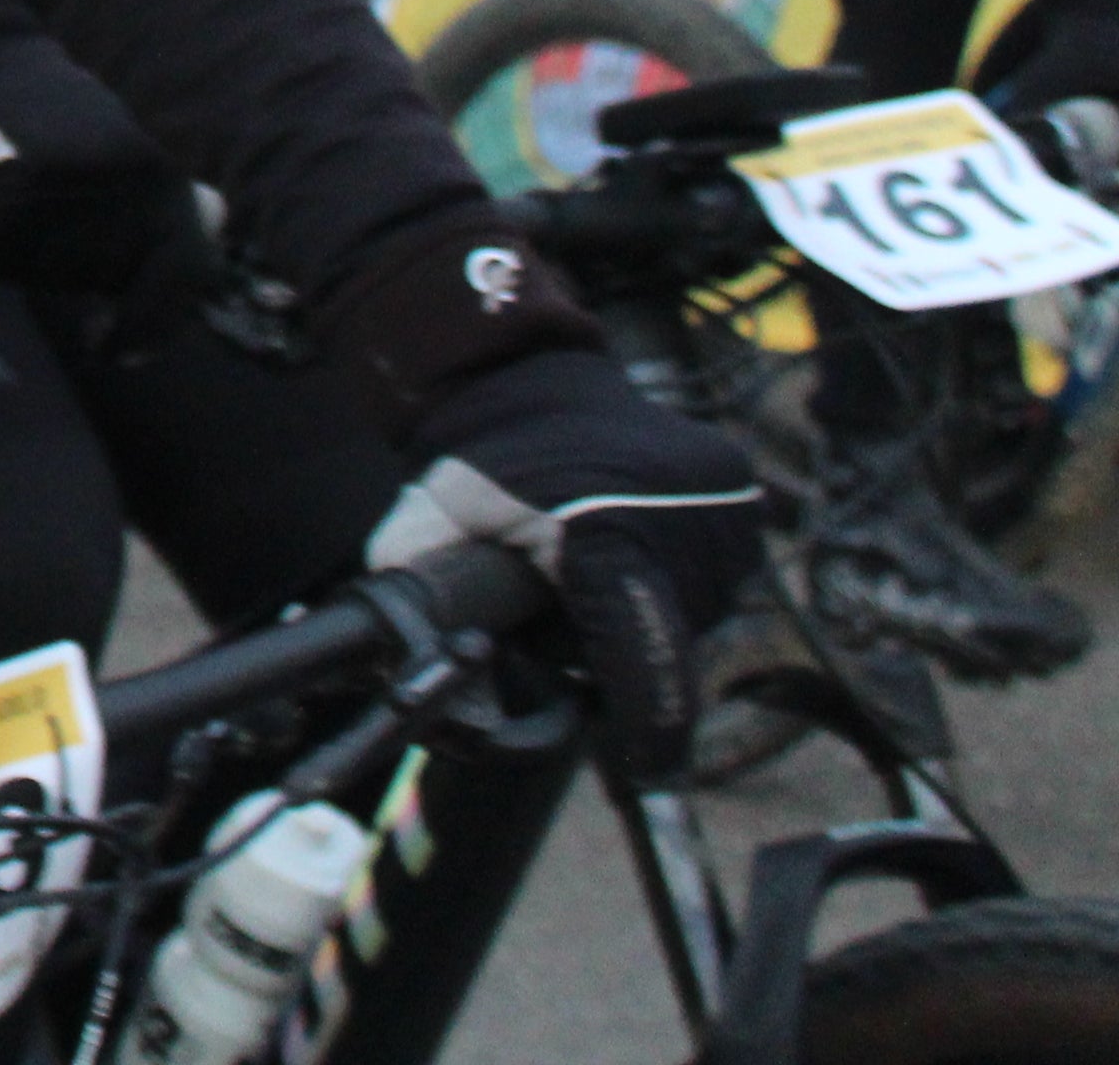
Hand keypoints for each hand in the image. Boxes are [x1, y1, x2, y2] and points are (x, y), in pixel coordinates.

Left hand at [370, 344, 762, 780]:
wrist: (522, 380)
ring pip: (694, 613)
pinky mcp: (739, 494)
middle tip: (562, 601)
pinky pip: (714, 571)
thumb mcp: (429, 531)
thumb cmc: (475, 463)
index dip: (650, 733)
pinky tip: (624, 543)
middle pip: (664, 645)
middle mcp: (683, 524)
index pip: (646, 665)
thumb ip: (422, 603)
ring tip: (588, 563)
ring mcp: (721, 508)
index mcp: (608, 538)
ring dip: (647, 612)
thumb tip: (426, 687)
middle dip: (613, 648)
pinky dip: (673, 576)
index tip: (651, 782)